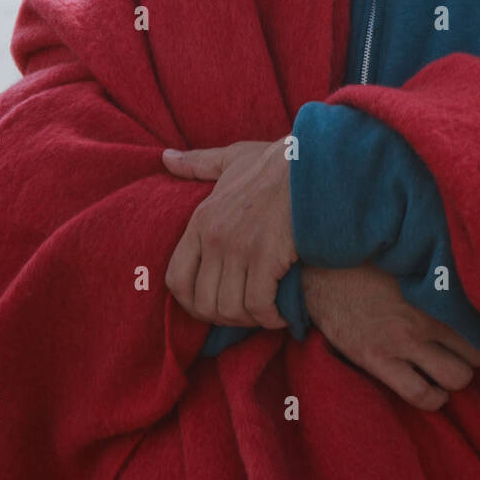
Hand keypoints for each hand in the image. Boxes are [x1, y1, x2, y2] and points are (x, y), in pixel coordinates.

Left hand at [162, 139, 295, 329]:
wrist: (314, 161)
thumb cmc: (276, 163)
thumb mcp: (231, 158)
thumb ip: (197, 164)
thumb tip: (165, 158)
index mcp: (201, 219)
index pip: (176, 279)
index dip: (191, 303)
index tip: (213, 305)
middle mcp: (214, 236)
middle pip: (203, 302)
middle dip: (224, 318)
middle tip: (245, 314)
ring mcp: (239, 246)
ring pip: (230, 309)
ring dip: (249, 320)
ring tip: (265, 314)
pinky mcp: (267, 255)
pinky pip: (258, 305)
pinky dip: (271, 317)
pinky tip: (282, 313)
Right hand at [301, 261, 479, 410]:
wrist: (318, 270)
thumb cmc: (364, 258)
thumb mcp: (406, 257)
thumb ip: (436, 270)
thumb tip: (469, 273)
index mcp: (434, 288)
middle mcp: (424, 317)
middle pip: (477, 355)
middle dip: (474, 356)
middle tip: (463, 352)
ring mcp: (401, 342)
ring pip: (457, 378)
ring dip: (456, 378)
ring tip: (448, 370)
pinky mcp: (378, 360)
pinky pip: (420, 395)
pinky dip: (433, 399)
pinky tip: (432, 391)